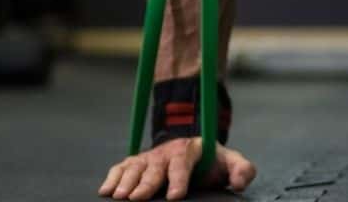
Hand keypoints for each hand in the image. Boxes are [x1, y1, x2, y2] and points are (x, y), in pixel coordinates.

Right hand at [98, 137, 256, 200]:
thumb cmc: (213, 162)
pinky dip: (112, 177)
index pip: (183, 162)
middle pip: (155, 167)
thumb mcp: (231, 162)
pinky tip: (106, 190)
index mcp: (192, 149)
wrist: (196, 150)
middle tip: (138, 198)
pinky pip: (121, 167)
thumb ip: (241, 169)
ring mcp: (150, 157)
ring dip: (126, 181)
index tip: (175, 196)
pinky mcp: (137, 163)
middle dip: (146, 183)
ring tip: (119, 196)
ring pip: (135, 167)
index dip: (178, 179)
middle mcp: (167, 152)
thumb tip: (240, 182)